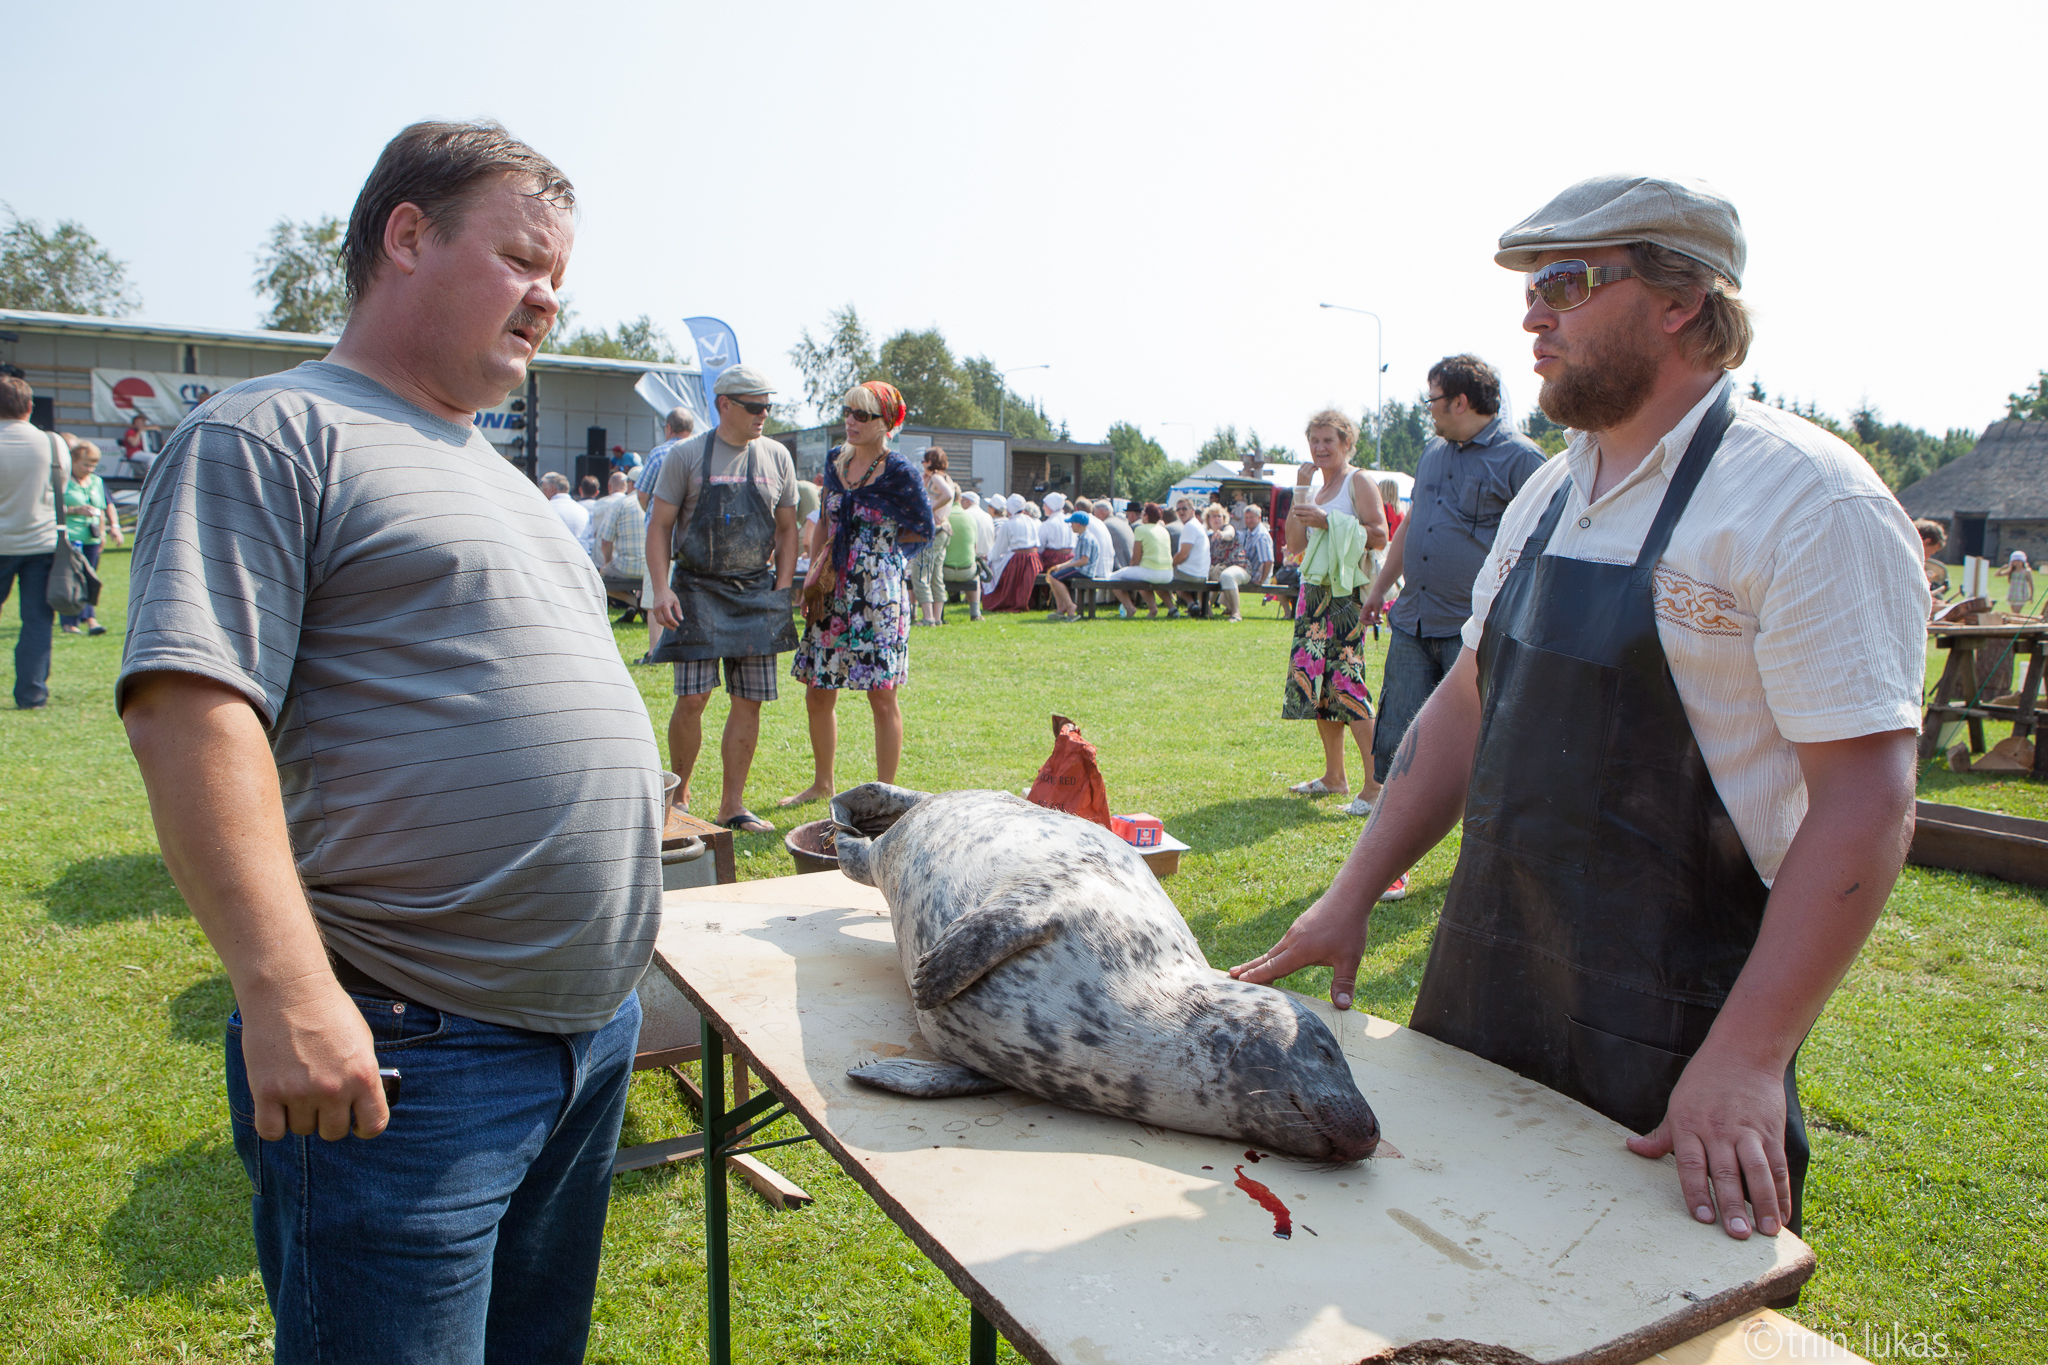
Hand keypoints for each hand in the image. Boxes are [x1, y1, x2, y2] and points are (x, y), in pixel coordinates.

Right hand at [237, 975, 388, 1141]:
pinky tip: (275, 1106)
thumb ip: (362, 1075)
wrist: (289, 990)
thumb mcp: (361, 1041)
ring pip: (302, 1129)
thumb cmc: (328, 1011)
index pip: (373, 1124)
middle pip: (333, 1132)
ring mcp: (300, 1092)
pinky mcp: (267, 1092)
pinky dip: (273, 1124)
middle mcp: (334, 1089)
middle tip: (318, 1099)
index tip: (355, 1122)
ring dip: (299, 1116)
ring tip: (295, 1089)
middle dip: (327, 1119)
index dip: (364, 1127)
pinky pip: (271, 1131)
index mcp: (363, 1075)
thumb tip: (361, 1104)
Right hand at [650, 585, 682, 628]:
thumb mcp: (676, 602)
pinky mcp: (653, 611)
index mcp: (664, 606)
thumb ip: (678, 611)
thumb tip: (681, 619)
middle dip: (669, 626)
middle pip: (663, 621)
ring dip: (665, 625)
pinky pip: (657, 619)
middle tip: (674, 628)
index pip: (669, 618)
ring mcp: (655, 610)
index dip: (673, 623)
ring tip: (671, 626)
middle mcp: (658, 608)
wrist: (660, 590)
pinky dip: (662, 622)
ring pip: (659, 621)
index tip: (678, 625)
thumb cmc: (669, 595)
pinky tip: (667, 623)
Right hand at [1228, 892, 1370, 1008]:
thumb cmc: (1349, 928)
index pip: (1274, 967)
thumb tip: (1343, 1007)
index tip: (1241, 982)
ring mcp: (1295, 931)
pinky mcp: (1301, 925)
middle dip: (1249, 968)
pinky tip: (1276, 956)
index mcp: (1300, 951)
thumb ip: (1344, 983)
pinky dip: (1273, 952)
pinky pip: (1283, 943)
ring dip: (1259, 960)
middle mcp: (1292, 940)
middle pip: (1267, 958)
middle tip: (1230, 975)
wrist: (1349, 896)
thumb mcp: (1350, 959)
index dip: (1258, 976)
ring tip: (1245, 969)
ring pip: (1274, 950)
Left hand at [1292, 503, 1328, 531]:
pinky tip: (1298, 520)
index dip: (1297, 506)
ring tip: (1294, 516)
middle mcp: (1311, 513)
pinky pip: (1302, 522)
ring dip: (1296, 517)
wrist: (1326, 521)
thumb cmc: (1321, 514)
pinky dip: (1299, 521)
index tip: (1294, 507)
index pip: (1303, 506)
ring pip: (1300, 517)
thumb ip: (1310, 507)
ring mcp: (1310, 518)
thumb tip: (1302, 506)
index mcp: (1312, 508)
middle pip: (1300, 512)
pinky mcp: (1310, 523)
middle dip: (1295, 511)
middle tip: (1293, 511)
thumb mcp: (1316, 508)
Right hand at [1361, 588, 1387, 625]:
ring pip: (1370, 618)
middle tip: (1380, 622)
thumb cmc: (1377, 598)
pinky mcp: (1372, 609)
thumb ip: (1376, 615)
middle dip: (1373, 622)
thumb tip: (1375, 622)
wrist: (1380, 591)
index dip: (1367, 623)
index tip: (1373, 623)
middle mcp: (1366, 610)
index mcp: (1365, 610)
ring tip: (1382, 620)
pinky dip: (1376, 617)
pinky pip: (1373, 616)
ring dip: (1375, 620)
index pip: (1362, 619)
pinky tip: (1381, 617)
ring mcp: (1369, 610)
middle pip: (1367, 620)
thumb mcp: (1377, 608)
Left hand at [1627, 1044, 1790, 1239]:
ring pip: (1757, 1171)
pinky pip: (1778, 1165)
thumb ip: (1660, 1135)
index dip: (1696, 1191)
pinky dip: (1781, 1192)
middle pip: (1726, 1172)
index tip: (1703, 1218)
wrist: (1742, 1052)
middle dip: (1732, 1205)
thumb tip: (1632, 1148)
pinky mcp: (1770, 1130)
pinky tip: (1783, 1214)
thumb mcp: (1676, 1104)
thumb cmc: (1703, 1081)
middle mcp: (1718, 1130)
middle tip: (1737, 1234)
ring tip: (1767, 1230)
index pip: (1691, 1164)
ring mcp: (1747, 1131)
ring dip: (1764, 1203)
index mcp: (1689, 1125)